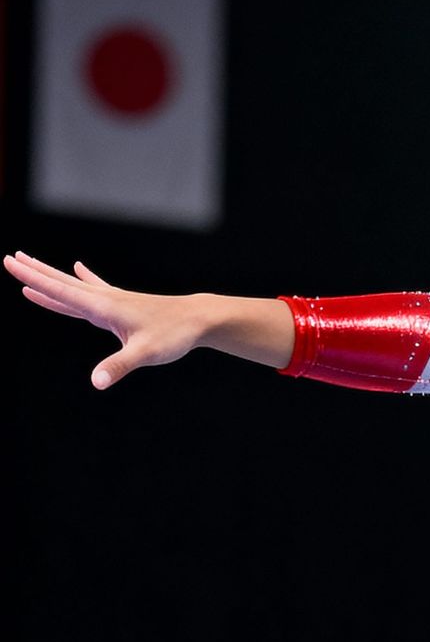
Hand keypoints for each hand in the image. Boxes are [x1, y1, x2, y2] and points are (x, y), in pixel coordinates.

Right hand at [3, 248, 210, 389]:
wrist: (198, 319)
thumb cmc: (173, 336)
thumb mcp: (144, 354)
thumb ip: (118, 367)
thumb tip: (95, 383)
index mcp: (104, 308)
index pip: (61, 292)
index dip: (34, 280)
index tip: (11, 265)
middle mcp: (105, 299)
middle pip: (62, 284)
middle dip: (35, 273)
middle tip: (8, 258)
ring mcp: (114, 300)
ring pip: (74, 286)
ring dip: (51, 277)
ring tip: (29, 266)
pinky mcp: (124, 305)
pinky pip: (96, 290)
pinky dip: (84, 279)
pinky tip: (78, 268)